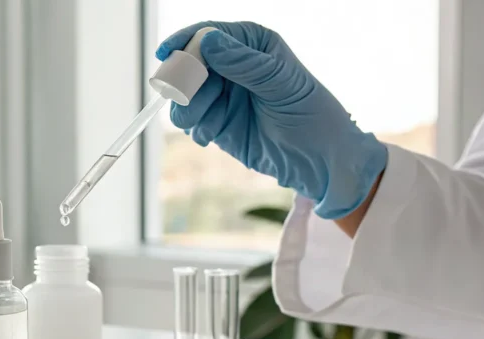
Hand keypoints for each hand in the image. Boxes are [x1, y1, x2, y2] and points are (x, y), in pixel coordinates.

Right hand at [158, 22, 386, 218]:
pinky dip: (197, 128)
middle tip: (188, 98)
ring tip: (211, 125)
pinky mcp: (214, 121)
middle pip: (186, 65)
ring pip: (182, 96)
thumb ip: (244, 63)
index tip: (165, 53)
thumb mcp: (281, 83)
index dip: (183, 41)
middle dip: (184, 83)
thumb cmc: (310, 113)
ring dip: (189, 110)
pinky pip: (189, 120)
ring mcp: (220, 94)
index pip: (207, 34)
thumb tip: (207, 41)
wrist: (318, 159)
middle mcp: (231, 65)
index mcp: (250, 44)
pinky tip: (215, 136)